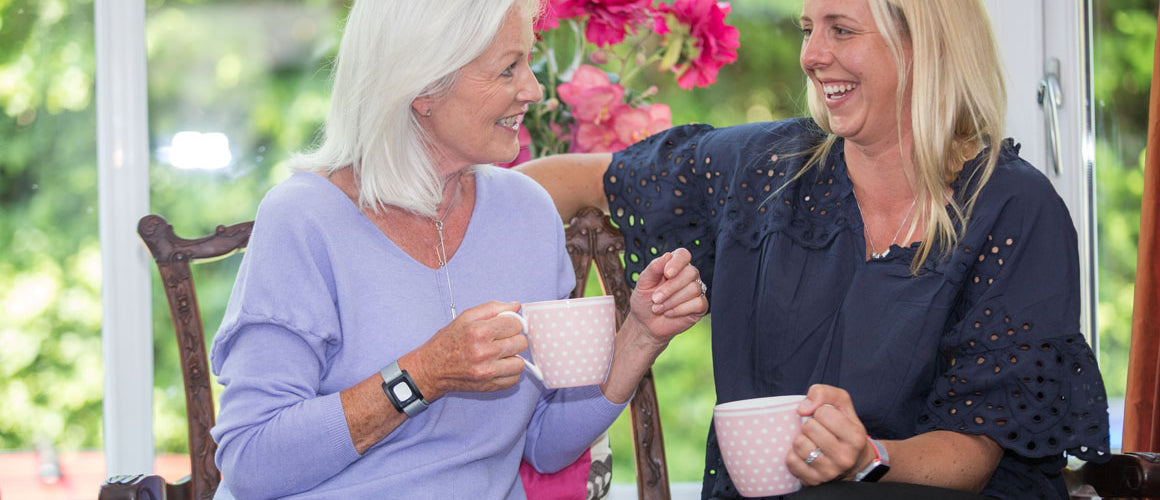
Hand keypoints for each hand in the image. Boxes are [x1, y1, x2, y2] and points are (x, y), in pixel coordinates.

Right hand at [401, 301, 528, 399]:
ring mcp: (487, 372)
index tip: (504, 326)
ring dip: (512, 358)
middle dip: (513, 339)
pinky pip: (514, 379)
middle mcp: (484, 353)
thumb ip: (493, 308)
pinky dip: (508, 373)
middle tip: (500, 340)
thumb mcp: (466, 317)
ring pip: (520, 363)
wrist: (432, 368)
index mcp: (479, 332)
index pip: (515, 324)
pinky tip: (496, 367)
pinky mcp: (488, 386)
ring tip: (499, 355)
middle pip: (521, 343)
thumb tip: (516, 306)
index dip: (511, 323)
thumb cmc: (448, 341)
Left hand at [625, 248, 707, 345]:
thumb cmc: (644, 300)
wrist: (645, 323)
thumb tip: (667, 255)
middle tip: (655, 299)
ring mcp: (696, 290)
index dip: (677, 262)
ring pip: (694, 289)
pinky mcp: (700, 306)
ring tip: (658, 308)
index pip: (683, 255)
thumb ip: (653, 268)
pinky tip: (669, 313)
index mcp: (674, 265)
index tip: (666, 274)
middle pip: (690, 272)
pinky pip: (698, 303)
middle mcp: (688, 275)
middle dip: (670, 288)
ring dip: (673, 300)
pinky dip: (680, 309)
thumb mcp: (643, 283)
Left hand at [787, 384, 874, 484]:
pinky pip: (792, 461)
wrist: (853, 462)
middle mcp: (845, 457)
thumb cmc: (844, 428)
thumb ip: (824, 393)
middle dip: (810, 425)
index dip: (821, 412)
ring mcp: (829, 472)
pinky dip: (794, 454)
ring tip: (812, 442)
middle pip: (809, 427)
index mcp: (855, 437)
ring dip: (801, 439)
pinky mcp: (814, 481)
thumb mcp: (842, 404)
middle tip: (819, 432)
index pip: (823, 412)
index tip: (827, 419)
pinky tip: (805, 454)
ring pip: (799, 444)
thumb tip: (802, 409)